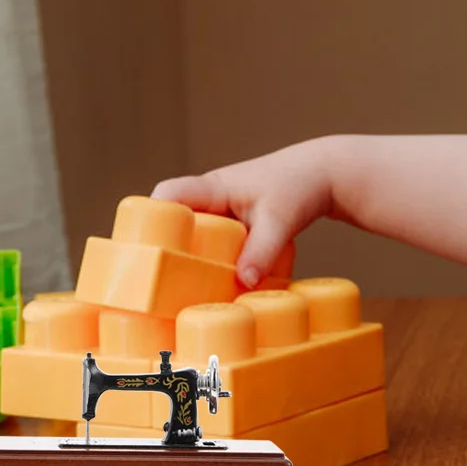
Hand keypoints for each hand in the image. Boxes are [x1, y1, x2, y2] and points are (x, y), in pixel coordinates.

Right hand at [153, 139, 335, 286]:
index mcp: (214, 188)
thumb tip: (243, 283)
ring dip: (185, 256)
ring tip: (176, 290)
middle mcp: (211, 197)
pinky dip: (207, 259)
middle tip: (155, 281)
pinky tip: (209, 285)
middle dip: (161, 245)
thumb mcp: (281, 221)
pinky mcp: (234, 223)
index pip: (168, 194)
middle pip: (171, 218)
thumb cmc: (300, 187)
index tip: (143, 247)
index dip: (150, 216)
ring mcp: (222, 210)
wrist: (323, 175)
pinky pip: (210, 240)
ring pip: (191, 232)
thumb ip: (262, 251)